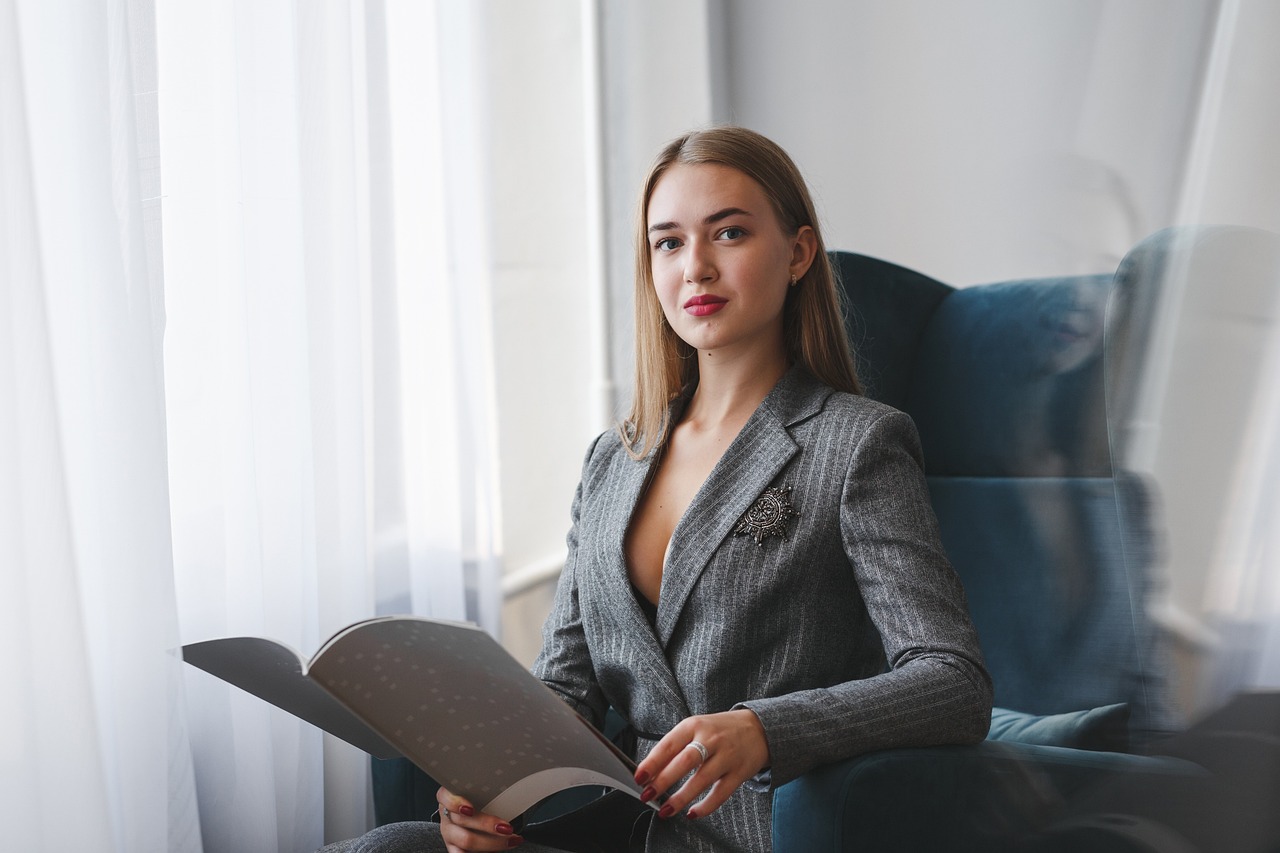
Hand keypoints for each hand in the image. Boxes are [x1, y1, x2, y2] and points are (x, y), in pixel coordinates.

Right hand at [436, 787, 522, 850]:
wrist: (466, 815)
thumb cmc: (476, 799)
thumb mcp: (477, 790)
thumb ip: (485, 790)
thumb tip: (510, 789)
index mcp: (448, 796)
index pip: (446, 798)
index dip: (456, 803)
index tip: (471, 809)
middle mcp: (447, 815)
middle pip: (462, 821)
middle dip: (487, 825)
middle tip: (507, 828)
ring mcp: (449, 833)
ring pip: (466, 840)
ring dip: (492, 842)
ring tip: (511, 839)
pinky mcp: (453, 848)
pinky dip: (484, 852)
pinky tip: (497, 850)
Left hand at [632, 709, 769, 820]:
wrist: (759, 728)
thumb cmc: (720, 730)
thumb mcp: (697, 727)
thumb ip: (677, 746)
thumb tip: (651, 772)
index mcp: (694, 725)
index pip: (669, 744)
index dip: (653, 762)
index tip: (639, 777)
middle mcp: (711, 739)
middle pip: (685, 761)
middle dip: (663, 780)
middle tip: (647, 795)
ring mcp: (727, 756)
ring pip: (702, 779)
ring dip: (681, 797)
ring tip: (665, 810)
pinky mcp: (739, 772)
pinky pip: (721, 793)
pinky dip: (705, 806)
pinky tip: (692, 813)